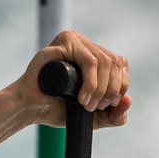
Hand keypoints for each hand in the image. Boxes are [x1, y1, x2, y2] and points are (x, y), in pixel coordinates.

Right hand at [7, 30, 130, 130]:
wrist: (29, 109)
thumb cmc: (55, 110)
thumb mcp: (92, 117)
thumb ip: (113, 116)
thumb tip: (129, 100)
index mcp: (92, 54)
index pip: (119, 64)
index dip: (120, 85)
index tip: (107, 106)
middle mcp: (84, 44)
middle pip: (115, 62)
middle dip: (111, 90)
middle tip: (95, 108)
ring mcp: (74, 41)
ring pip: (104, 61)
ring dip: (101, 89)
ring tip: (86, 105)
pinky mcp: (64, 43)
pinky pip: (89, 60)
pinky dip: (91, 82)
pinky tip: (82, 97)